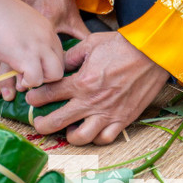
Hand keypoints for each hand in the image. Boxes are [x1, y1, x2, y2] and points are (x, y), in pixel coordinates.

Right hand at [0, 0, 89, 96]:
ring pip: (53, 76)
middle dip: (46, 78)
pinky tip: (14, 80)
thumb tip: (20, 46)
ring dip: (36, 83)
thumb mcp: (20, 19)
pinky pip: (34, 80)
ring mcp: (38, 48)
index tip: (33, 70)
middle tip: (28, 78)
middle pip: (60, 67)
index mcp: (47, 28)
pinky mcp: (24, 57)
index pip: (59, 54)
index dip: (47, 66)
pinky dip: (25, 83)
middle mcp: (46, 38)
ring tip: (20, 83)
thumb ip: (26, 32)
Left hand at [23, 31, 168, 144]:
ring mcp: (108, 113)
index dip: (36, 97)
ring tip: (67, 130)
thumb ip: (71, 56)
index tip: (31, 98)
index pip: (50, 94)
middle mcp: (92, 102)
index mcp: (81, 81)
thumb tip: (58, 65)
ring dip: (69, 136)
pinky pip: (105, 139)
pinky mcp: (123, 119)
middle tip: (38, 122)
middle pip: (58, 121)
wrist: (151, 53)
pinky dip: (96, 138)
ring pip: (81, 138)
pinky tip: (91, 131)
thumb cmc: (122, 45)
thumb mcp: (91, 43)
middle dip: (42, 124)